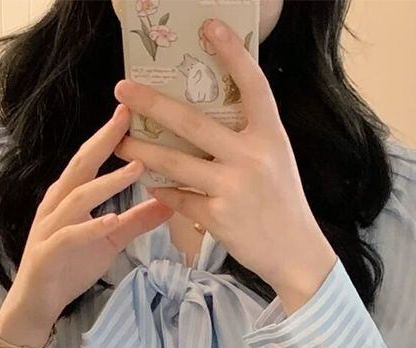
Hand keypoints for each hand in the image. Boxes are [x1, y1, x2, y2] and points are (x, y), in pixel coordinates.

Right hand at [3, 104, 172, 334]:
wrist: (38, 302)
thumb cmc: (70, 265)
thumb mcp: (110, 239)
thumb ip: (137, 221)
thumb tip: (170, 203)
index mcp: (70, 196)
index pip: (90, 159)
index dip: (108, 135)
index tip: (131, 111)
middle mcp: (57, 204)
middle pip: (80, 166)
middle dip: (103, 140)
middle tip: (127, 117)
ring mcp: (51, 227)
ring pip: (78, 197)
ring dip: (107, 182)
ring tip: (136, 168)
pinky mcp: (49, 252)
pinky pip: (71, 236)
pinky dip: (91, 227)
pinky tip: (111, 219)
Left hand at [112, 18, 336, 312]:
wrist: (296, 253)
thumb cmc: (283, 202)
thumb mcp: (277, 160)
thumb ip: (249, 137)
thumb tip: (209, 115)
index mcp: (271, 137)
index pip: (253, 86)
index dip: (232, 53)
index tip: (209, 26)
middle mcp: (252, 157)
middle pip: (193, 122)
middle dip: (152, 104)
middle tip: (123, 90)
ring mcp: (233, 188)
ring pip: (174, 162)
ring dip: (141, 151)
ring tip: (119, 142)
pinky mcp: (217, 218)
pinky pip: (179, 199)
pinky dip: (164, 192)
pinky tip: (150, 185)